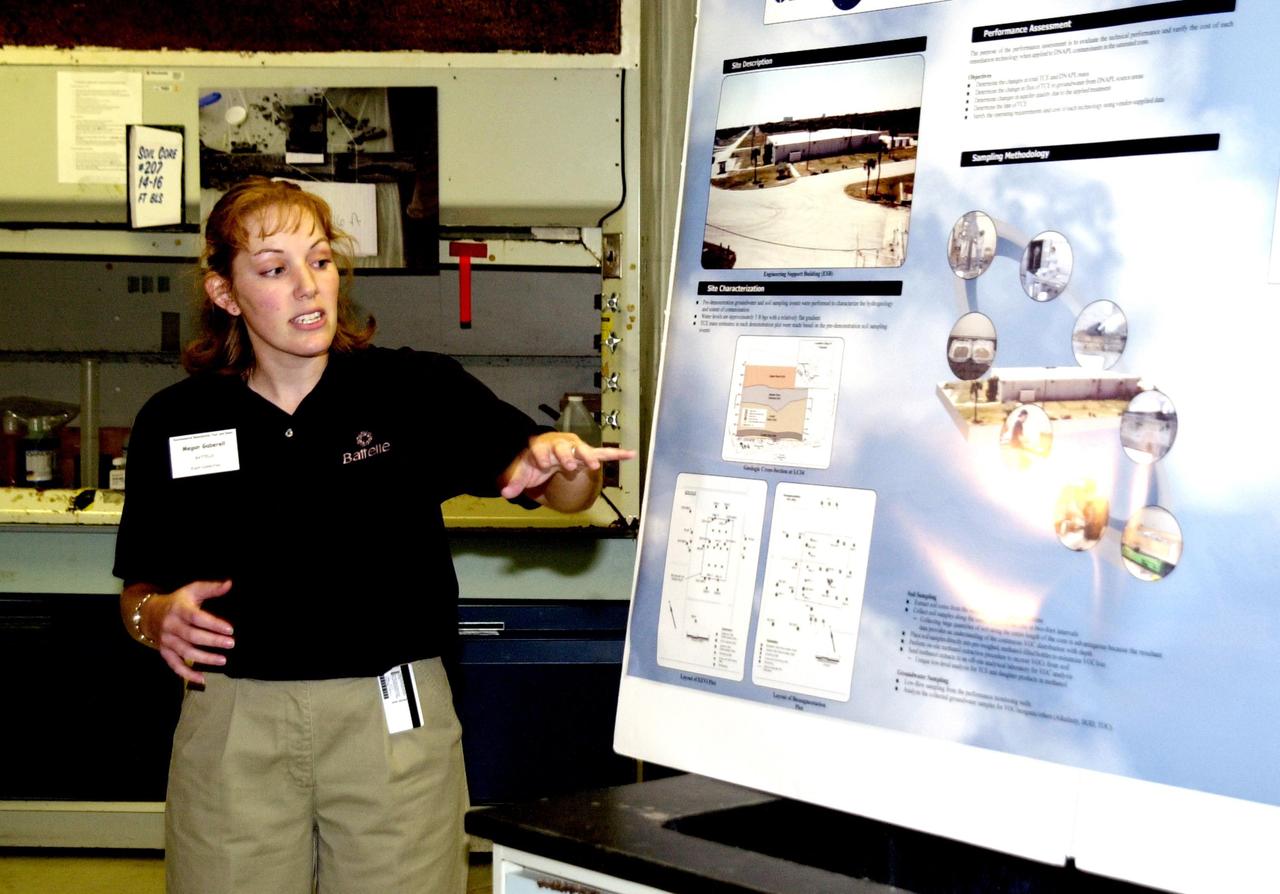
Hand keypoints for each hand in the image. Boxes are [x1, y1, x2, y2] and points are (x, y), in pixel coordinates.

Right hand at [143, 580, 234, 684]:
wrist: (150, 613)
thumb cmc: (178, 602)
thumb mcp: (192, 591)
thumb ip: (211, 588)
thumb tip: (230, 584)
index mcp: (179, 610)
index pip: (196, 618)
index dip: (213, 624)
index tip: (230, 629)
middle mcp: (171, 626)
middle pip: (192, 636)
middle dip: (212, 641)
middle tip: (231, 644)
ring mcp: (167, 641)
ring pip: (185, 652)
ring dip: (204, 658)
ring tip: (223, 660)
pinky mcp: (164, 652)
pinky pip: (174, 665)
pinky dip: (187, 674)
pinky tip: (202, 678)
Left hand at [499, 433, 635, 510]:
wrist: (544, 449)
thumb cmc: (535, 459)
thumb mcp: (523, 470)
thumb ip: (515, 481)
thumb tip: (506, 493)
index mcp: (543, 447)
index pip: (541, 449)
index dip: (542, 456)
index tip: (543, 465)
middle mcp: (560, 444)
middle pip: (564, 447)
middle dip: (567, 455)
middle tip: (569, 465)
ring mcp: (574, 448)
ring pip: (583, 450)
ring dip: (588, 456)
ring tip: (595, 465)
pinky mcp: (586, 453)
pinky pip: (603, 452)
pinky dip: (616, 454)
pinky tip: (630, 454)